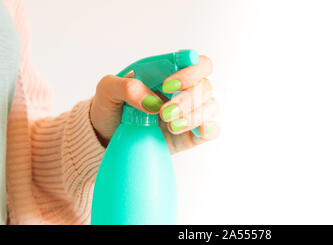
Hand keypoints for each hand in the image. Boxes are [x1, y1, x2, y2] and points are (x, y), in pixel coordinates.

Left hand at [90, 55, 219, 153]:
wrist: (108, 136)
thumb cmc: (111, 107)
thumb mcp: (107, 90)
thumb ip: (125, 87)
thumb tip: (151, 101)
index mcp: (169, 72)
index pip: (195, 62)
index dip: (191, 71)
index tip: (168, 85)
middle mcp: (184, 90)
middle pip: (204, 86)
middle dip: (186, 100)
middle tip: (164, 113)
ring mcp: (189, 113)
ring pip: (210, 107)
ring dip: (194, 116)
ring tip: (170, 126)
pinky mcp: (191, 135)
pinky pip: (212, 130)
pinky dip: (210, 129)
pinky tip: (199, 131)